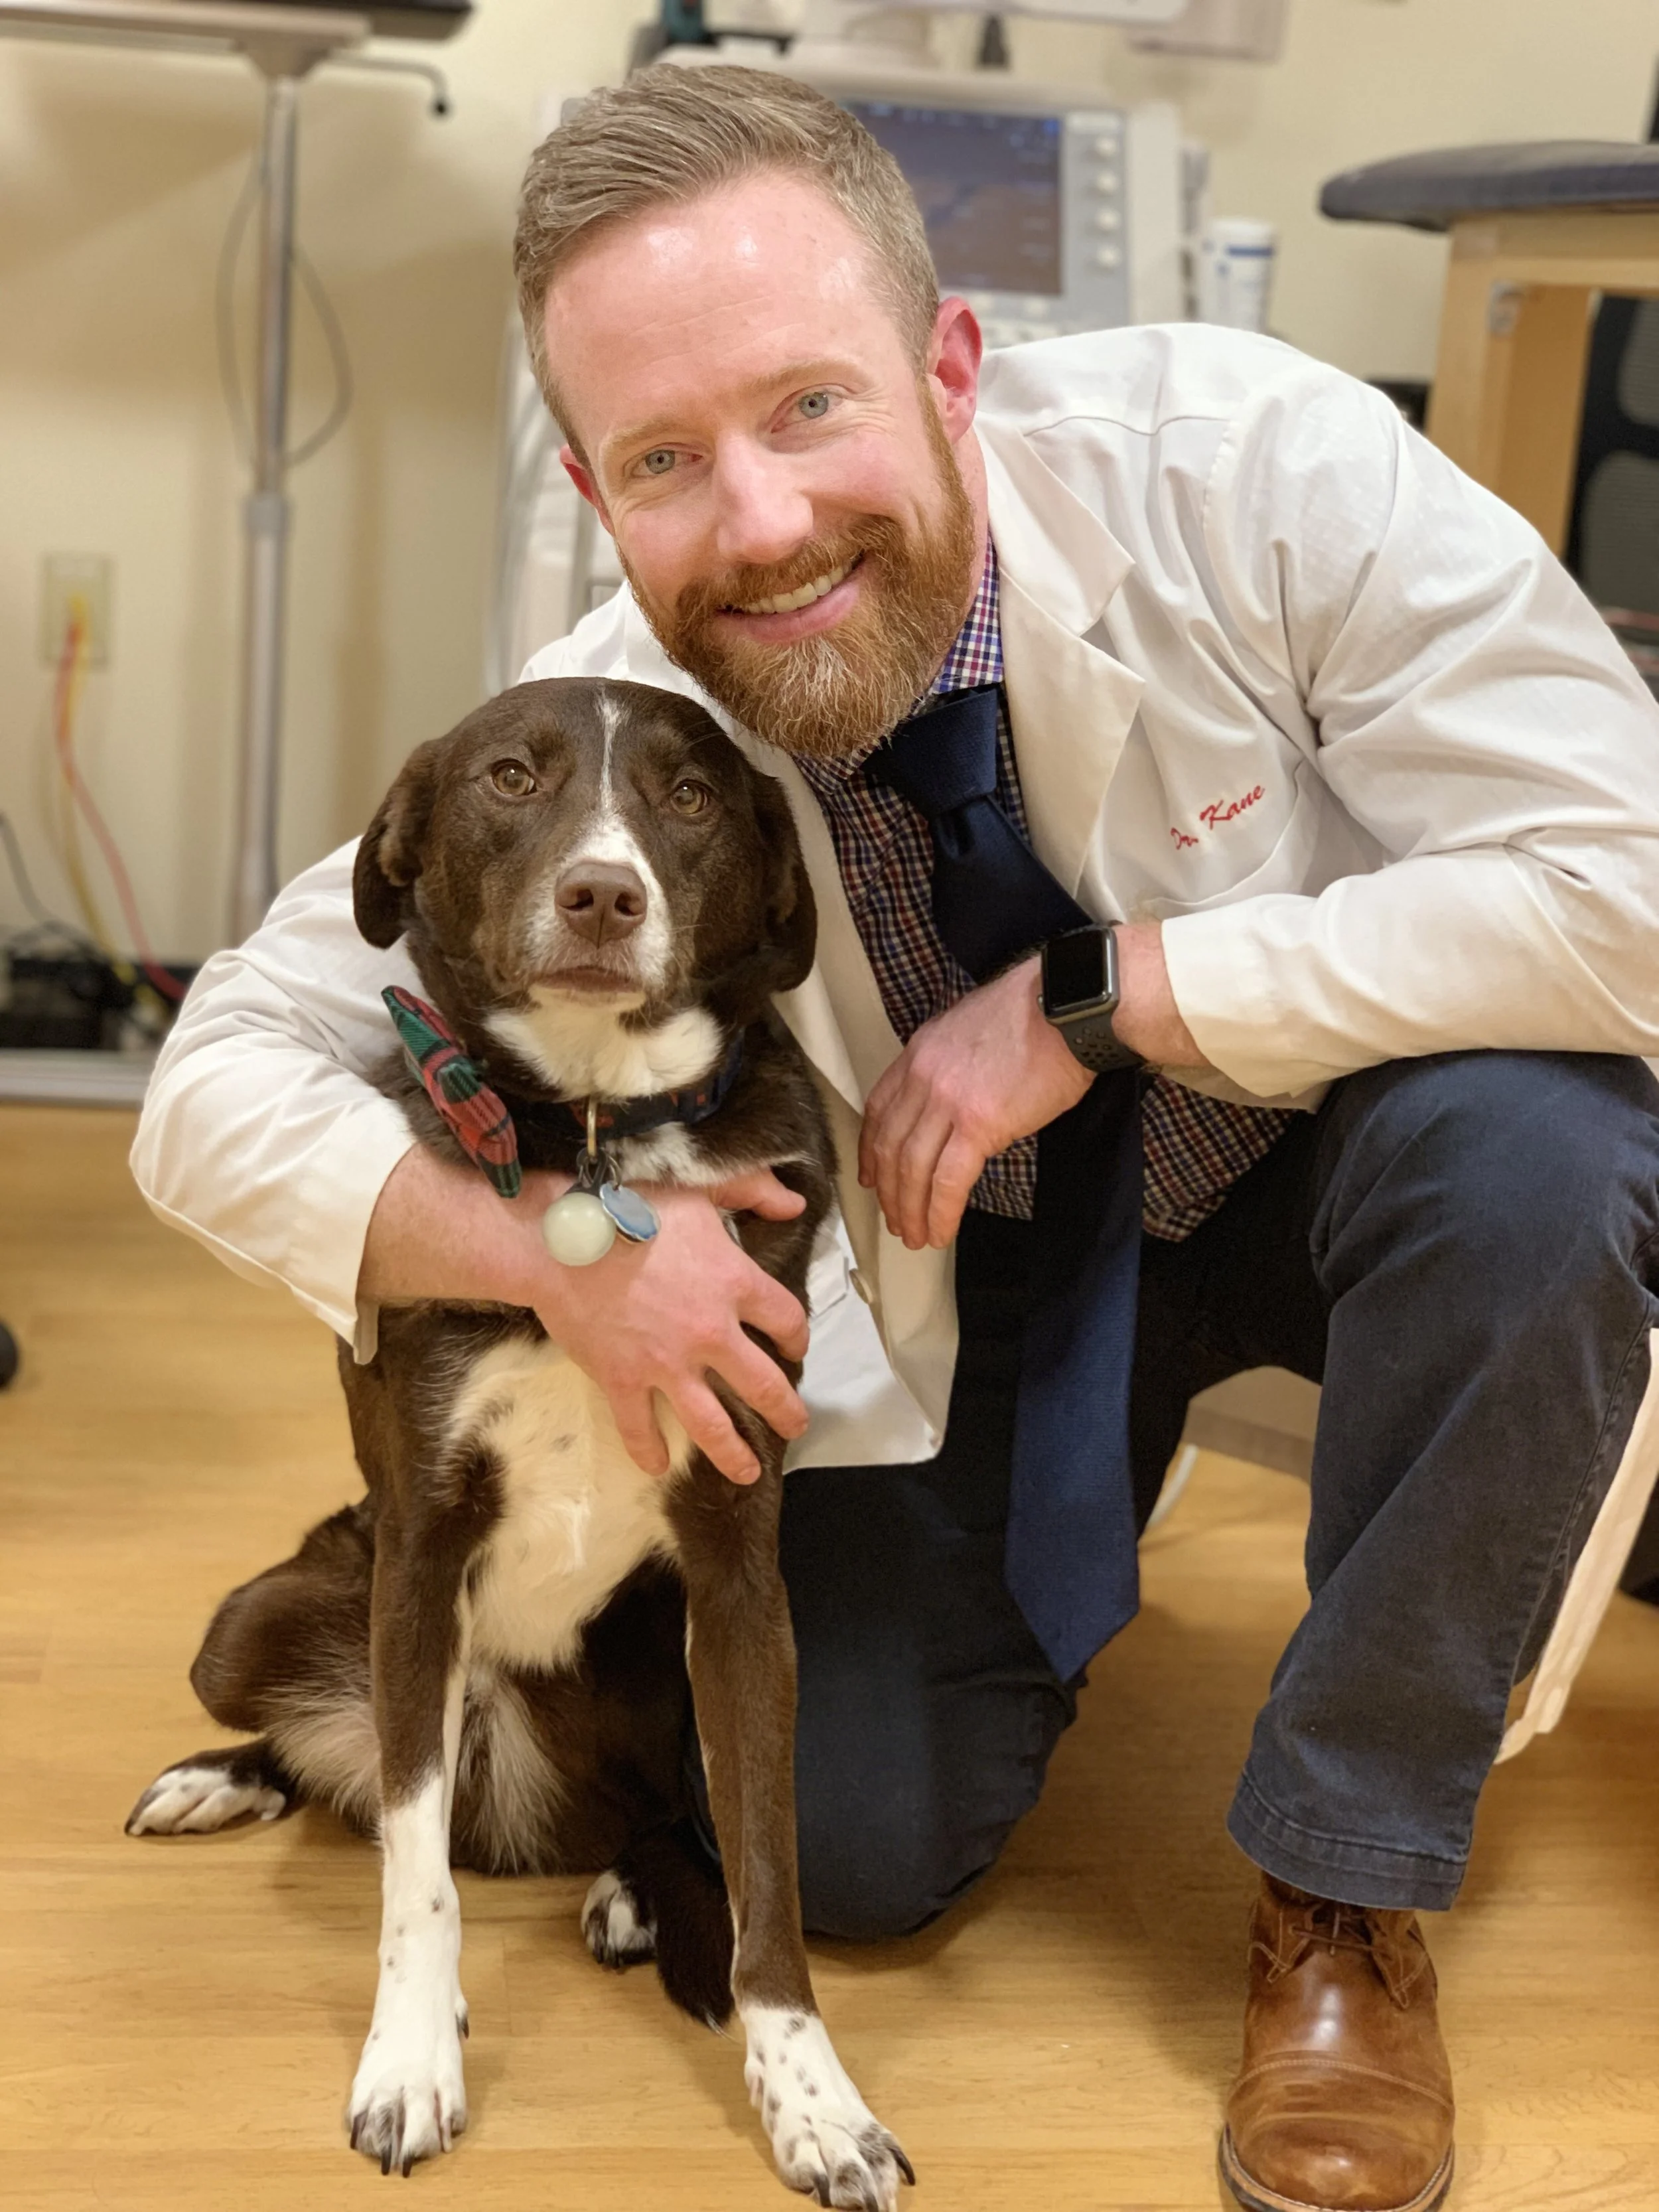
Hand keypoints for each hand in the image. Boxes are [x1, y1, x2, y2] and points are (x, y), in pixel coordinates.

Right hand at [360, 1150, 808, 1484]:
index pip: (786, 1319)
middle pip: (763, 1384)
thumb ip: (751, 1189)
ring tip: (748, 1471)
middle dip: (785, 1410)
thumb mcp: (699, 1184)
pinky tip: (657, 1468)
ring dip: (733, 1453)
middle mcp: (710, 1333)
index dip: (797, 1335)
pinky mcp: (623, 1380)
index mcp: (735, 1283)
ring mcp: (667, 1364)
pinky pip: (639, 1428)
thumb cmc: (630, 1203)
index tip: (795, 1346)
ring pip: (712, 1423)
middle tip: (796, 1424)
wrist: (561, 1237)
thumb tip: (794, 1202)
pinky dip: (648, 1451)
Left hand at [857, 924, 1205, 1250]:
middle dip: (889, 1192)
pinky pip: (948, 1181)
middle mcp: (924, 1077)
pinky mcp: (979, 1125)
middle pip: (890, 1146)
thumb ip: (950, 1063)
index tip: (871, 1176)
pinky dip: (940, 1212)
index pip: (879, 1110)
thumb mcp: (970, 1027)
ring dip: (911, 1210)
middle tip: (896, 1220)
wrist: (1070, 1007)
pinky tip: (941, 1231)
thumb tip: (952, 1100)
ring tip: (917, 1236)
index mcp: (920, 1052)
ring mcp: (948, 1101)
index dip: (870, 1150)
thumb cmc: (1037, 1012)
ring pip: (912, 1169)